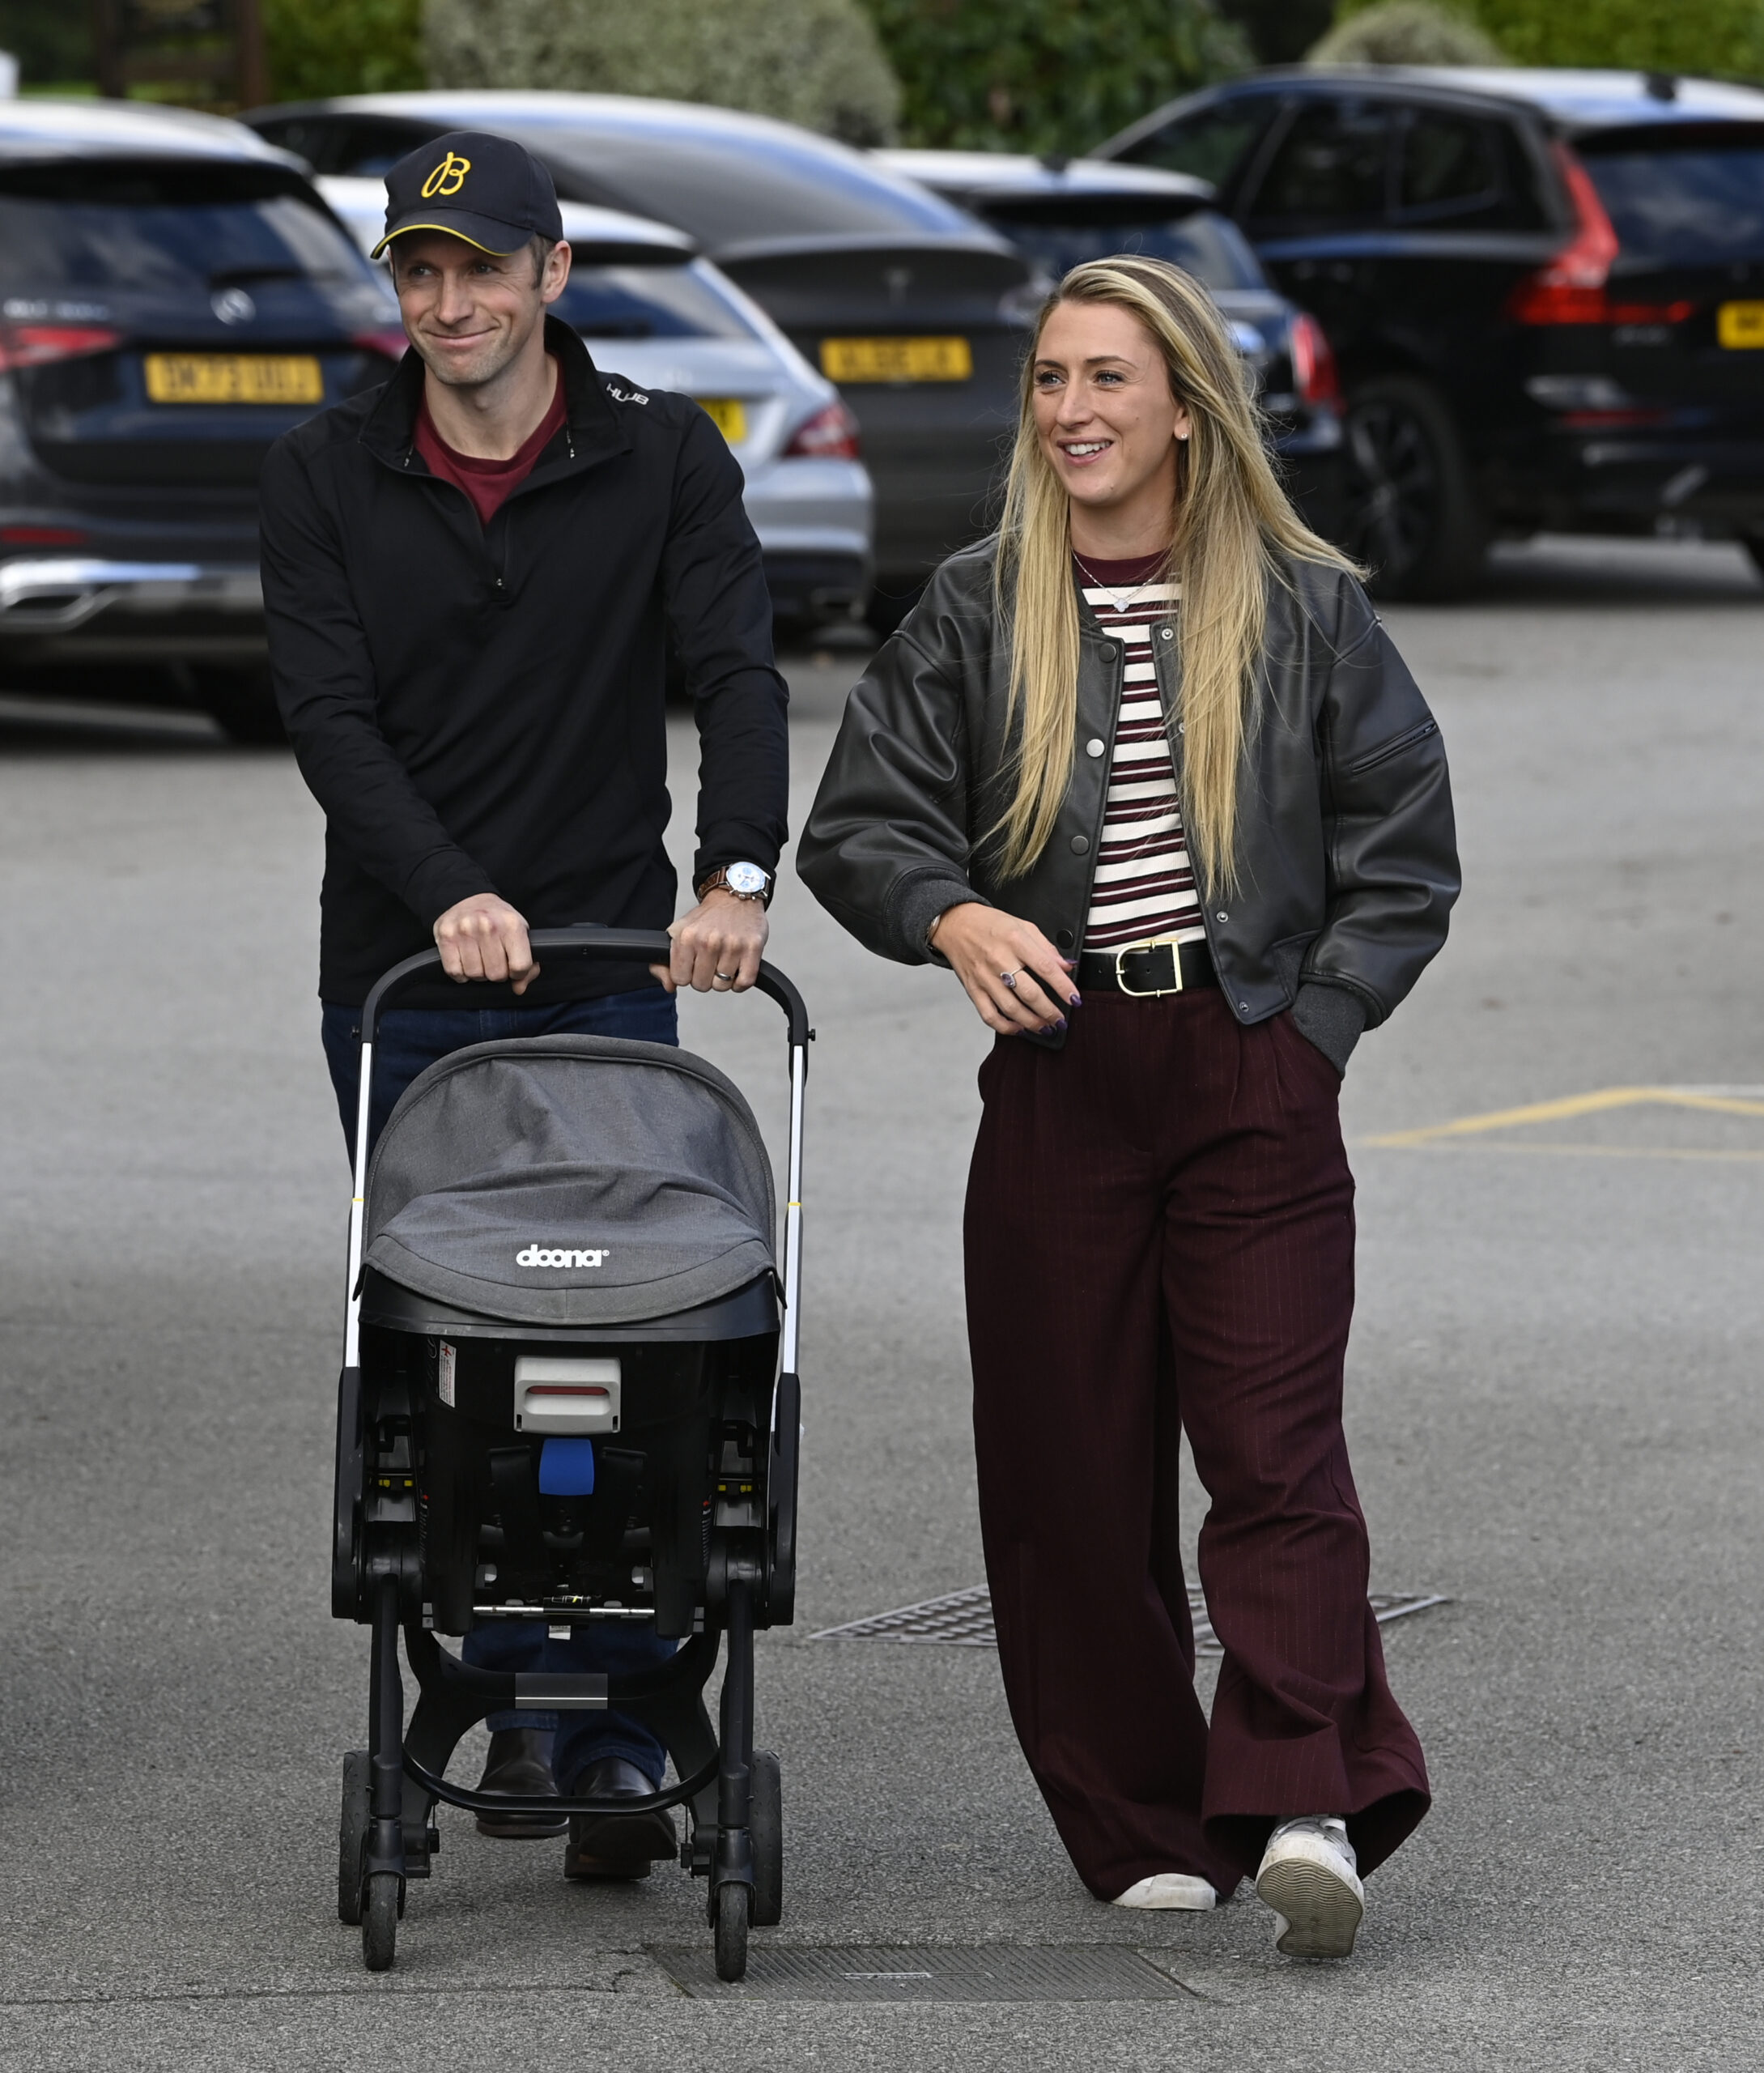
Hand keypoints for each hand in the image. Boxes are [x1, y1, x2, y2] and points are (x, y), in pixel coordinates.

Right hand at [433, 892, 537, 993]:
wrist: (468, 897)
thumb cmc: (497, 919)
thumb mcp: (519, 933)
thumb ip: (527, 964)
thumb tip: (519, 988)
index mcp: (511, 924)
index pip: (520, 967)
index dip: (518, 973)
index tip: (513, 967)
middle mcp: (487, 925)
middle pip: (496, 974)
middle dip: (497, 973)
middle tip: (494, 960)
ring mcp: (464, 930)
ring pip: (475, 975)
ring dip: (478, 973)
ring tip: (479, 958)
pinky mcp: (445, 936)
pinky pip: (455, 972)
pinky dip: (460, 973)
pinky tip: (465, 961)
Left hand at [651, 888, 768, 994]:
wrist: (734, 897)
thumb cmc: (707, 918)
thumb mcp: (678, 933)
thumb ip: (665, 962)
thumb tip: (670, 987)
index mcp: (687, 937)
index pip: (680, 979)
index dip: (686, 974)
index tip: (693, 964)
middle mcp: (709, 941)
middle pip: (701, 985)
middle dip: (704, 978)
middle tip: (710, 962)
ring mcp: (732, 945)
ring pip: (723, 986)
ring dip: (724, 979)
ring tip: (724, 962)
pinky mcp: (753, 948)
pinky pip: (744, 982)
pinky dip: (740, 982)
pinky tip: (737, 969)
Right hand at [931, 903, 1078, 1035]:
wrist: (955, 924)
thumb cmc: (989, 924)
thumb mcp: (1022, 925)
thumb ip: (1046, 947)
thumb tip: (1066, 966)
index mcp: (1015, 940)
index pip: (1045, 967)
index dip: (1063, 987)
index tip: (1074, 999)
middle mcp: (999, 959)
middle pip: (1029, 993)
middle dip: (1049, 1011)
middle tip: (1061, 1020)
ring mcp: (984, 977)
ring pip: (1011, 1008)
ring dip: (1031, 1022)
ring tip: (1045, 1027)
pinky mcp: (972, 989)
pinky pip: (988, 1015)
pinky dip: (1005, 1027)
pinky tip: (1018, 1028)